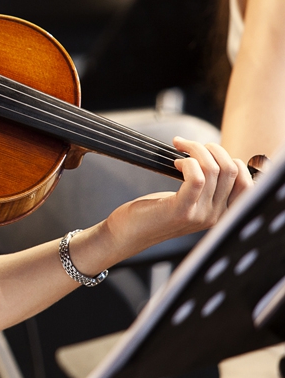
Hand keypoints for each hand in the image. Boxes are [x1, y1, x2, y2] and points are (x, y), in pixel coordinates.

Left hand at [104, 138, 251, 256]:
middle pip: (230, 170)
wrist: (130, 233)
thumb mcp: (190, 201)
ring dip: (195, 150)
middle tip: (188, 145)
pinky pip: (196, 178)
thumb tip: (214, 156)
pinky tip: (175, 163)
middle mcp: (216, 216)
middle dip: (211, 148)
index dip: (230, 159)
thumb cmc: (156, 211)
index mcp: (222, 213)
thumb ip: (207, 187)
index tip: (208, 152)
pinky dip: (187, 163)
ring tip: (179, 149)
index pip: (247, 183)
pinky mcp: (182, 210)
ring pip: (213, 169)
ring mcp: (201, 215)